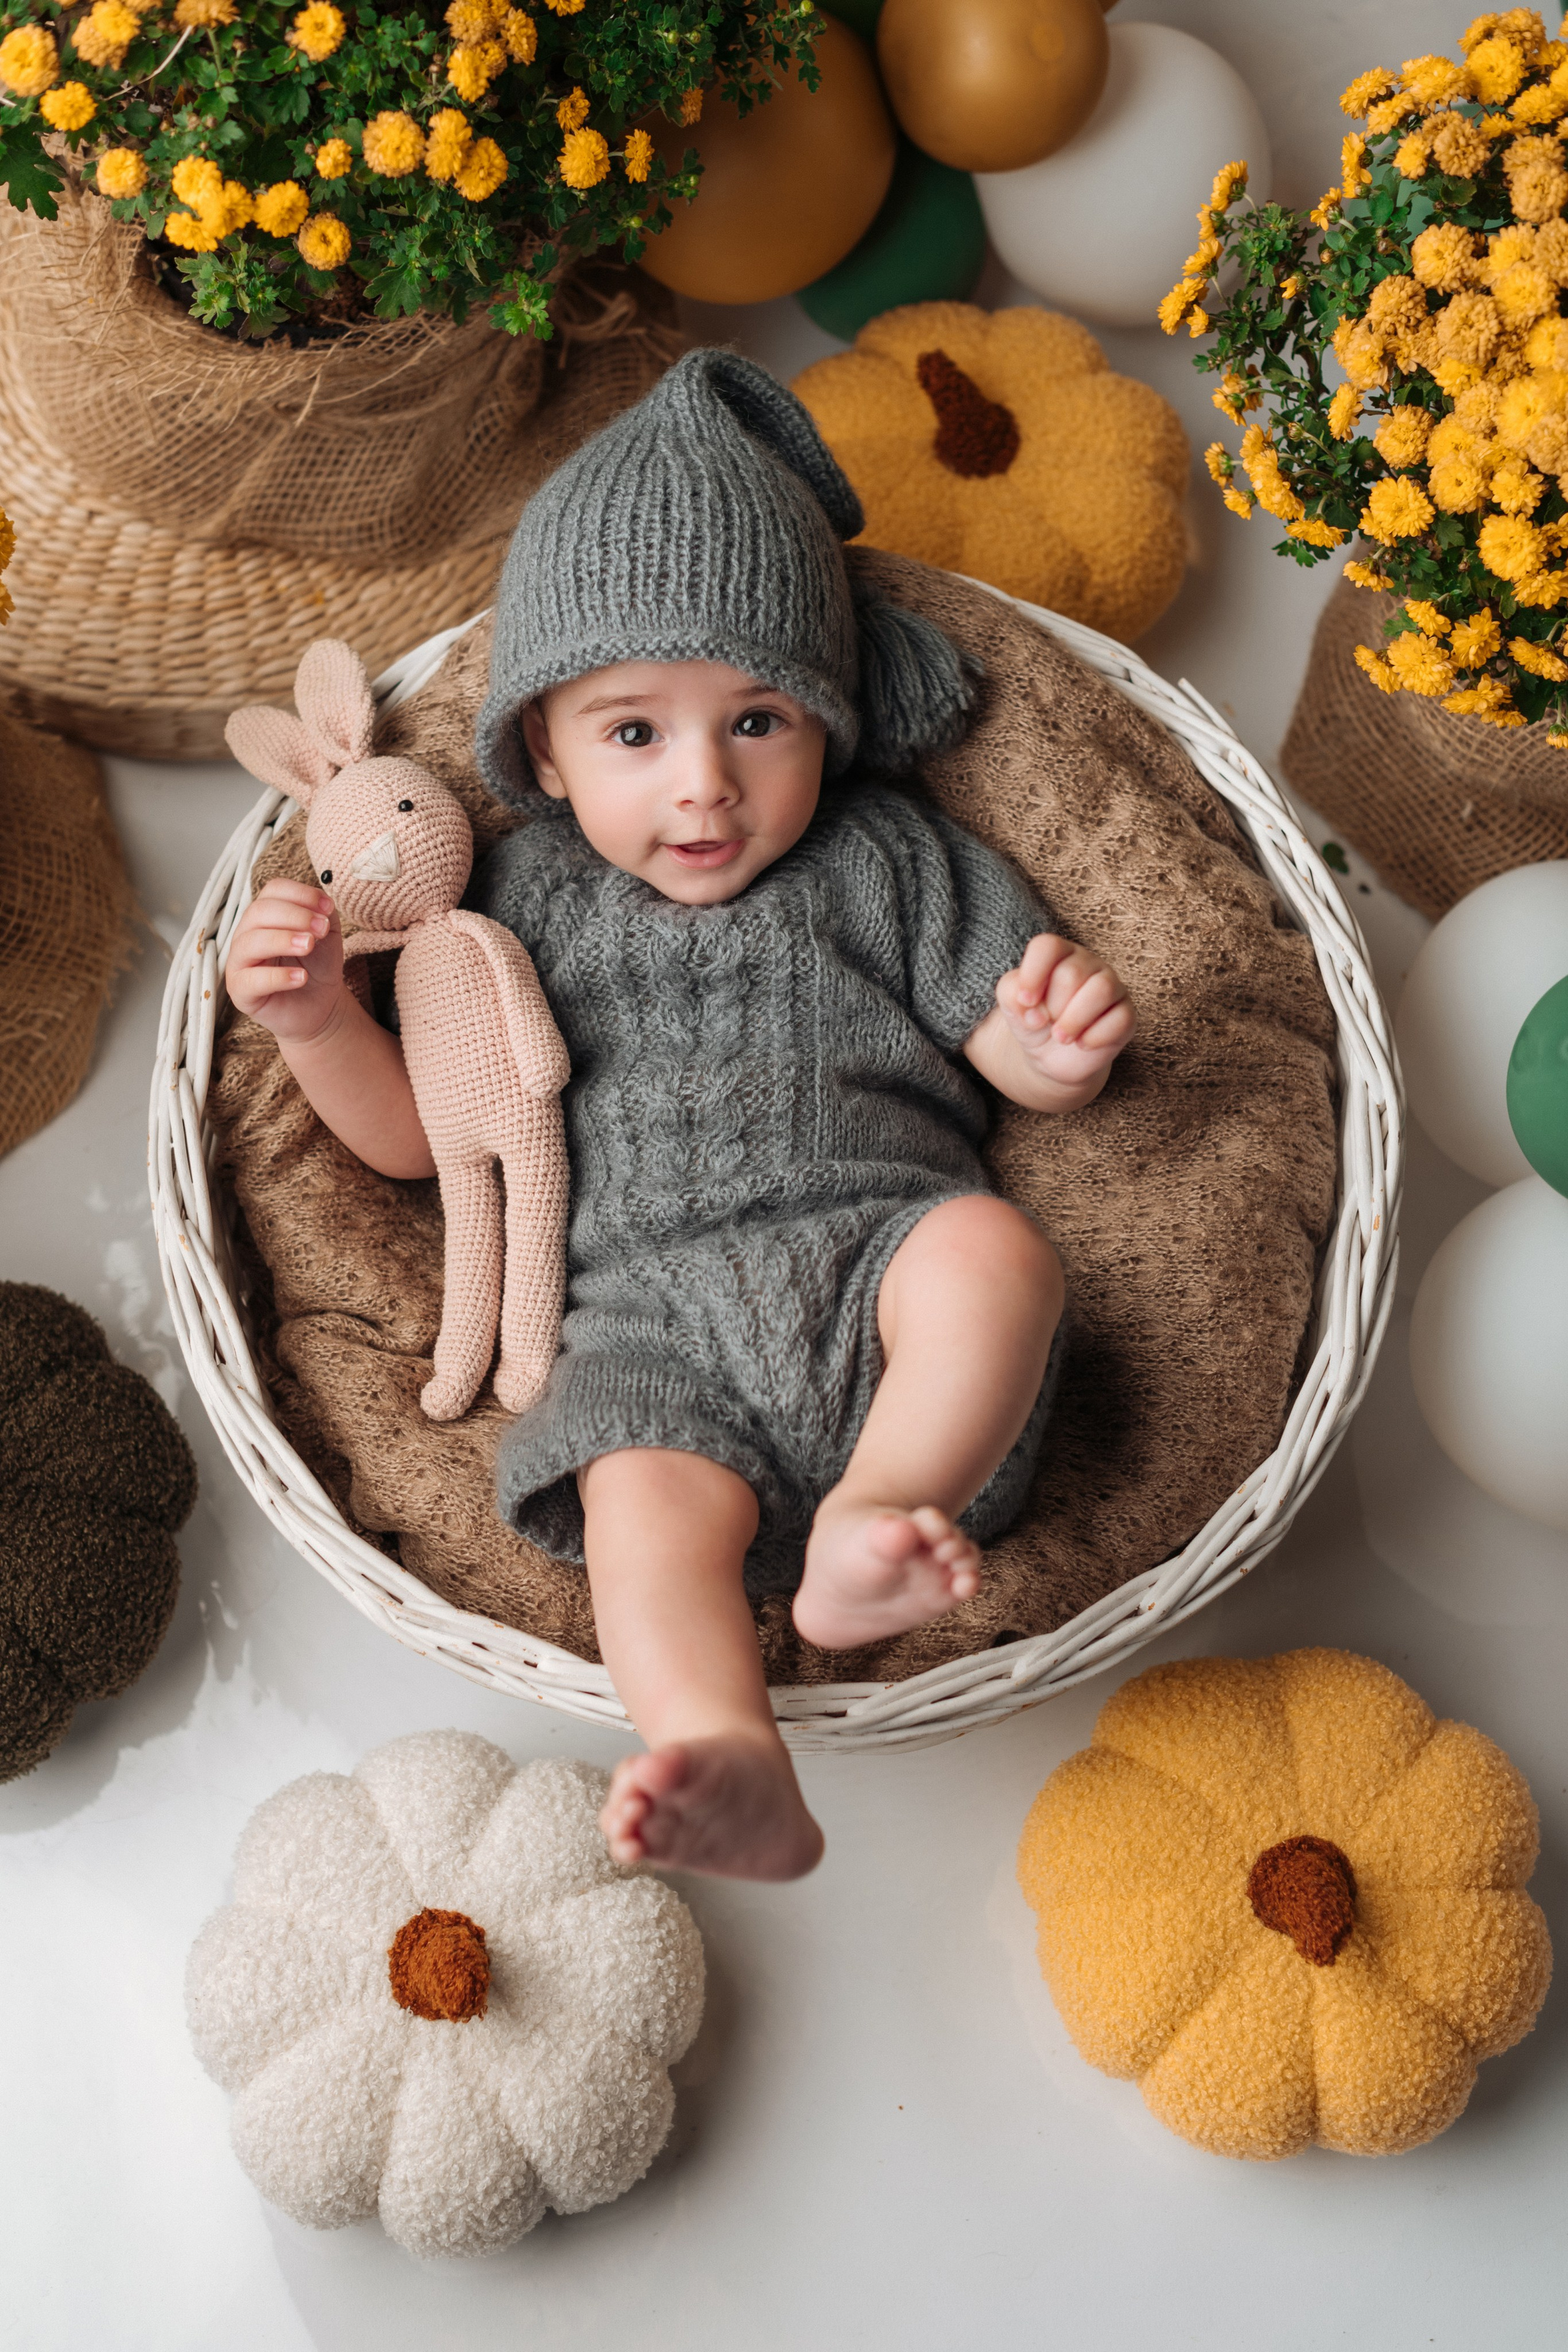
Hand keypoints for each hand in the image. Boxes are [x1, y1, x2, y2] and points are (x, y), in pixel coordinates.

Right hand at [226, 879, 345, 1044]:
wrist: (320, 1006)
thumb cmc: (316, 967)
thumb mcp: (327, 935)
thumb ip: (324, 915)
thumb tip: (321, 902)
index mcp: (266, 916)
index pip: (273, 891)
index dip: (300, 894)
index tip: (327, 908)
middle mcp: (248, 934)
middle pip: (259, 912)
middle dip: (294, 916)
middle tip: (321, 929)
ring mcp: (240, 962)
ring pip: (250, 942)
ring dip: (283, 940)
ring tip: (310, 946)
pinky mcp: (241, 991)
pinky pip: (251, 980)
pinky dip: (277, 976)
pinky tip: (301, 977)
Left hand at [994, 933, 1134, 1094]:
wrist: (1050, 1055)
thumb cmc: (1034, 1019)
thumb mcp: (1013, 1004)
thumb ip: (1012, 992)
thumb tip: (1034, 1008)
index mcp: (1059, 954)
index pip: (1048, 946)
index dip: (1033, 974)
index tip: (1026, 1002)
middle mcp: (1088, 964)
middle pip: (1071, 973)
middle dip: (1053, 1006)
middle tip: (1047, 1022)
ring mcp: (1112, 987)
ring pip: (1101, 989)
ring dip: (1074, 1020)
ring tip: (1061, 1037)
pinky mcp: (1126, 1014)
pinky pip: (1120, 1019)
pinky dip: (1094, 1038)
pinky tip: (1082, 1043)